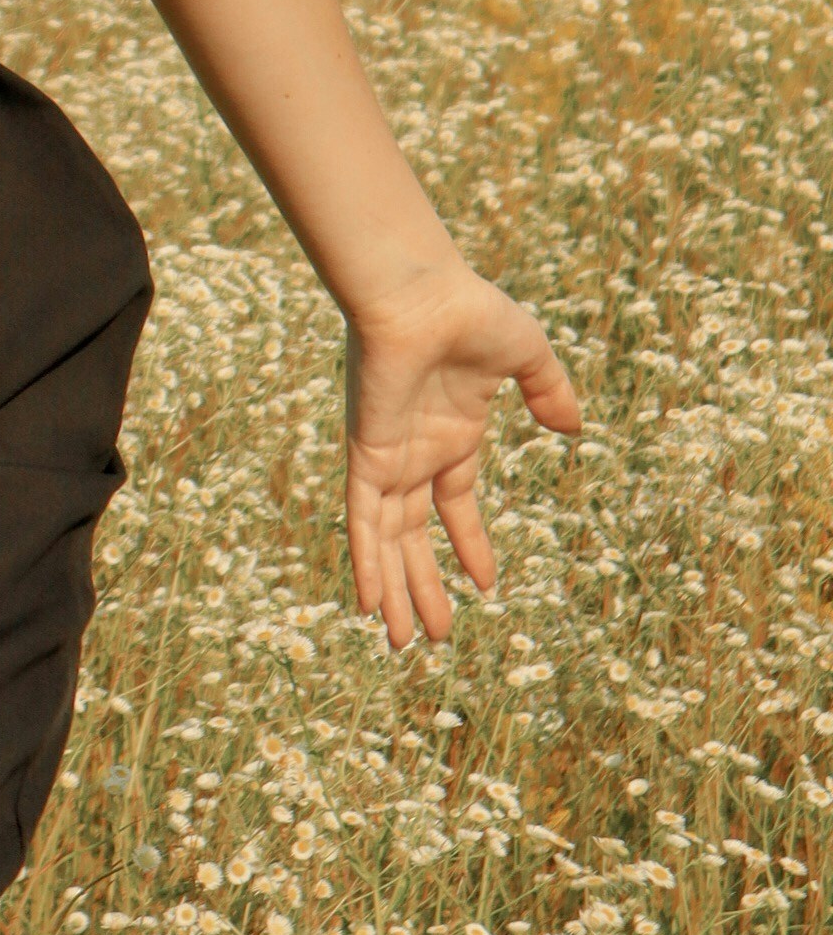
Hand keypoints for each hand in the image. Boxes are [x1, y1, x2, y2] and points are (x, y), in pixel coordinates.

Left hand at [342, 264, 579, 646]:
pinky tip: (369, 604)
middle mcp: (416, 450)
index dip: (470, 544)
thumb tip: (573, 428)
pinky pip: (361, 519)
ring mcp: (389, 455)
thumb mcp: (527, 353)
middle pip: (417, 536)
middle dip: (425, 586)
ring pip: (389, 540)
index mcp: (452, 431)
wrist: (418, 288)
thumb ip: (549, 390)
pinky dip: (365, 562)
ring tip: (402, 645)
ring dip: (397, 591)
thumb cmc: (469, 308)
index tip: (484, 586)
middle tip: (433, 640)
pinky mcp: (366, 453)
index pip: (456, 503)